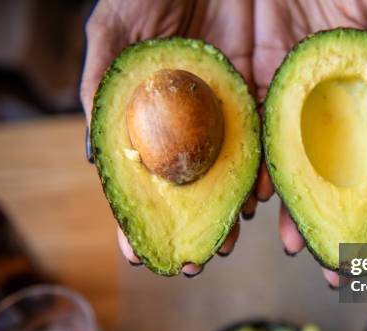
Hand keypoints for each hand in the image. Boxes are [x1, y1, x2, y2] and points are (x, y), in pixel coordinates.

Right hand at [80, 0, 257, 274]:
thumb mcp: (116, 33)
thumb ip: (105, 89)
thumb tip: (94, 155)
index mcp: (156, 112)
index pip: (146, 176)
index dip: (140, 218)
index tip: (138, 256)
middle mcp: (196, 118)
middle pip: (196, 184)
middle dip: (197, 224)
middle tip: (199, 261)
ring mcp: (234, 106)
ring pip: (236, 169)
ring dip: (233, 208)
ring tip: (230, 240)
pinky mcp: (270, 88)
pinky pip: (272, 135)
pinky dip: (269, 167)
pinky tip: (265, 196)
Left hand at [253, 0, 366, 285]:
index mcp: (364, 101)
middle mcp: (326, 112)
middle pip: (331, 179)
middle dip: (334, 225)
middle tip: (334, 268)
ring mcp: (288, 103)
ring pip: (289, 167)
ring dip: (292, 210)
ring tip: (293, 246)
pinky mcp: (251, 85)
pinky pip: (251, 134)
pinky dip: (255, 168)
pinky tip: (258, 200)